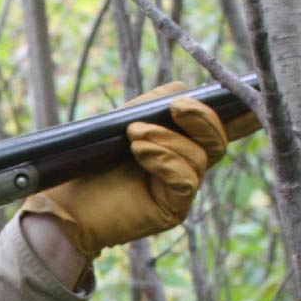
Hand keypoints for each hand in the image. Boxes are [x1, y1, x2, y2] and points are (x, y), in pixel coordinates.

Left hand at [19, 83, 237, 258]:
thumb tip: (184, 91)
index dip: (233, 112)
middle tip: (175, 107)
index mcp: (178, 143)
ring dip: (167, 139)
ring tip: (134, 136)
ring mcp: (181, 190)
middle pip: (217, 140)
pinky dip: (165, 159)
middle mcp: (185, 166)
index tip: (234, 95)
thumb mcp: (123, 123)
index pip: (215, 126)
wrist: (66, 203)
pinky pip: (187, 179)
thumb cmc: (91, 163)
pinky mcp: (173, 209)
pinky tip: (140, 152)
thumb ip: (154, 105)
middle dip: (202, 117)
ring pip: (200, 157)